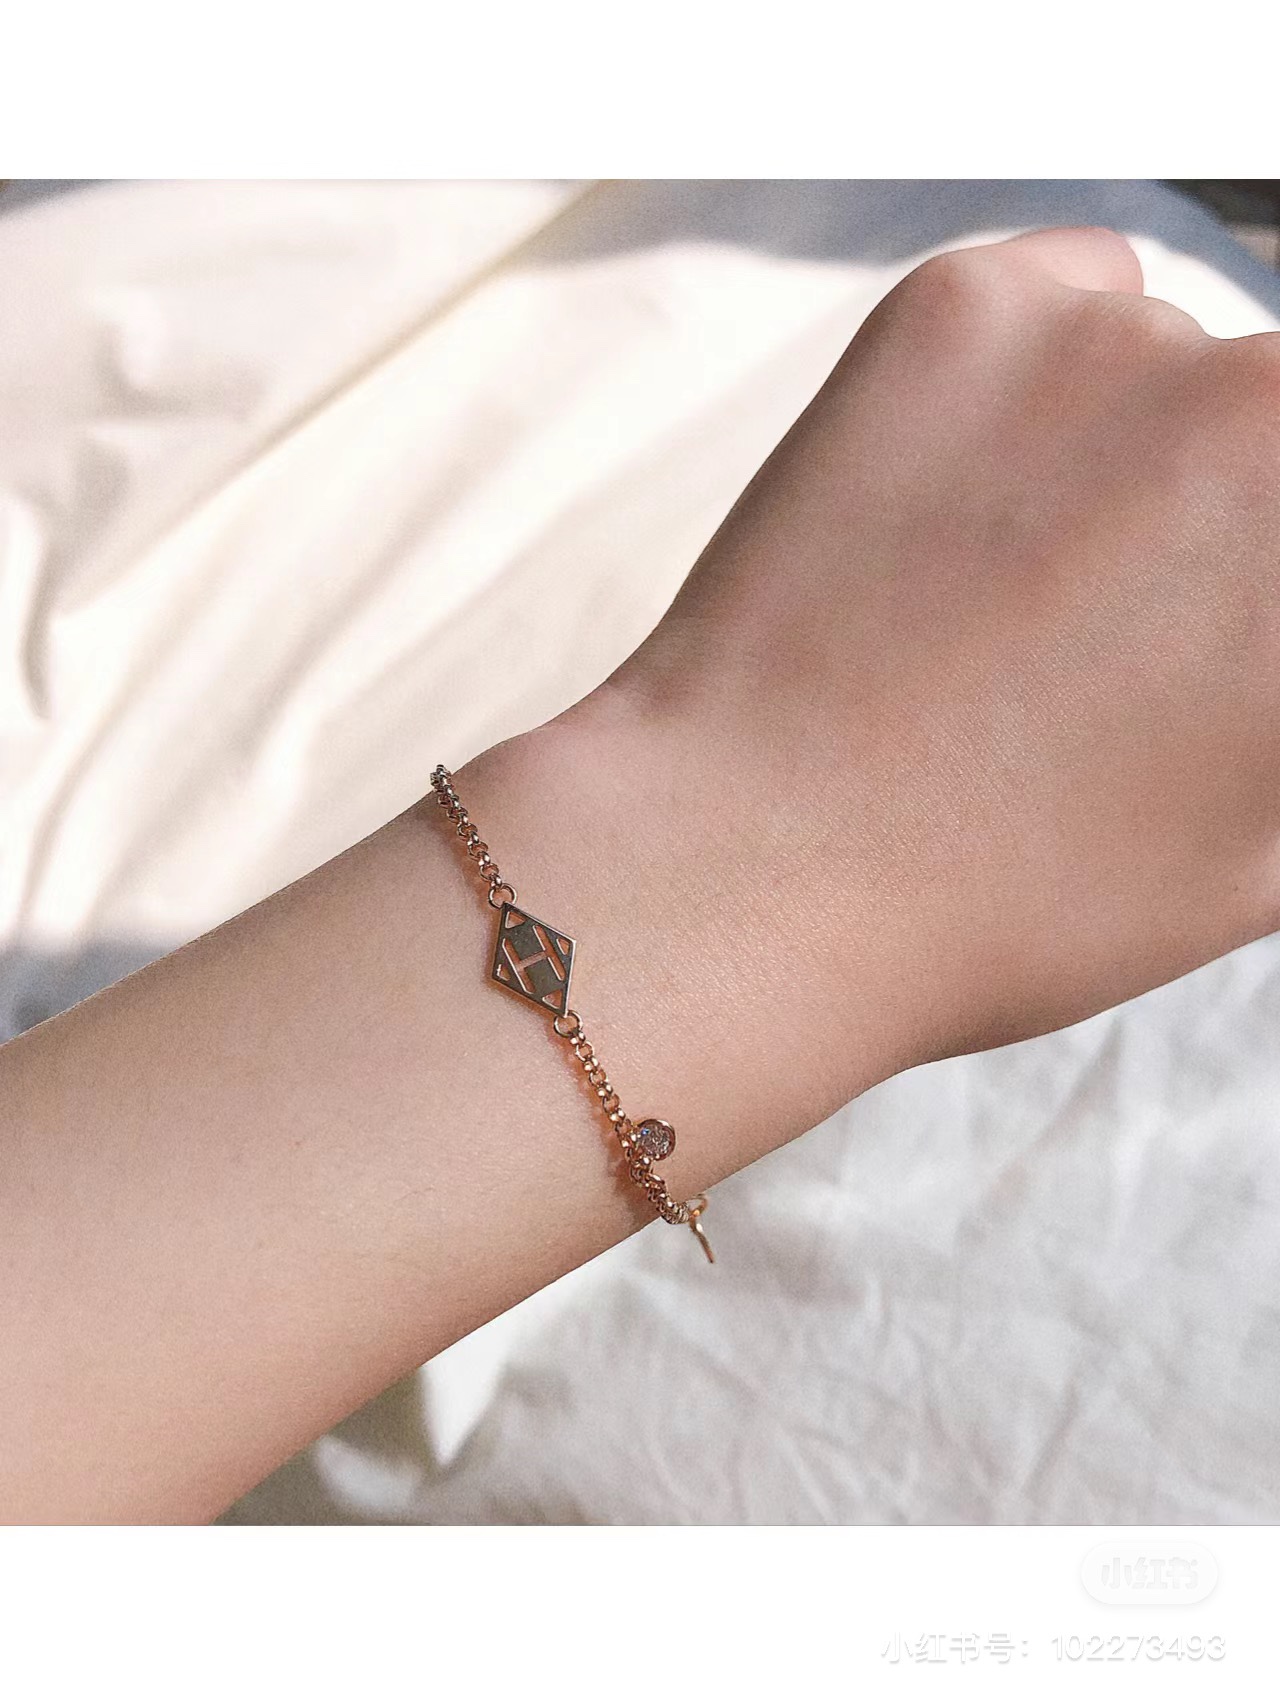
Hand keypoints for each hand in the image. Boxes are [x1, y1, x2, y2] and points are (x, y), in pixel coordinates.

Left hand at [471, 225, 1279, 1162]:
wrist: (759, 866)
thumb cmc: (1016, 900)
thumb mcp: (1261, 850)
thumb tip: (1262, 635)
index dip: (1248, 595)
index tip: (1208, 629)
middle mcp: (1266, 402)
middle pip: (1263, 431)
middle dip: (1219, 522)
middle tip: (1116, 632)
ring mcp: (1111, 338)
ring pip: (1164, 364)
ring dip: (1123, 453)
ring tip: (1007, 600)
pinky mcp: (964, 309)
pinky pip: (1058, 305)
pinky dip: (1030, 387)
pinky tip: (955, 516)